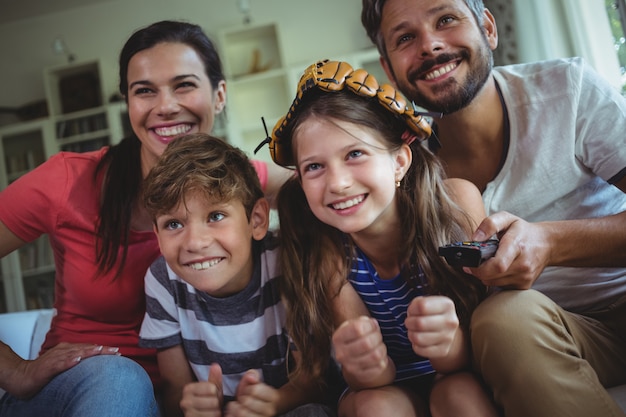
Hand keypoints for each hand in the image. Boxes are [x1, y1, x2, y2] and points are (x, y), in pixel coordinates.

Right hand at [4, 342, 118, 398]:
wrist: (23, 376)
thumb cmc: (44, 370)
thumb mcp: (64, 362)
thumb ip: (77, 358)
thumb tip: (94, 358)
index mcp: (68, 349)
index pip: (89, 348)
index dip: (103, 349)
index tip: (118, 351)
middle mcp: (63, 350)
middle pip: (86, 348)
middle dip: (102, 349)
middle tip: (116, 350)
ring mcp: (55, 358)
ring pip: (75, 353)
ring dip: (89, 352)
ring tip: (101, 350)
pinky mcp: (48, 367)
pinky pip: (59, 363)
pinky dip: (69, 361)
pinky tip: (77, 360)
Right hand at [180, 363, 223, 416]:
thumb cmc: (209, 403)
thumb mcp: (213, 390)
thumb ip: (214, 379)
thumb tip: (215, 365)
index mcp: (188, 389)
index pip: (212, 388)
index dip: (216, 392)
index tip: (211, 395)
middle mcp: (185, 401)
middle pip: (214, 401)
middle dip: (217, 404)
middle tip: (212, 405)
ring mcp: (188, 414)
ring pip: (214, 412)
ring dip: (216, 413)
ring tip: (211, 412)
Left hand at [225, 370, 277, 416]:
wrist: (263, 411)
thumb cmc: (257, 395)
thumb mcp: (256, 383)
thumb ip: (253, 375)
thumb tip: (250, 377)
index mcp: (274, 397)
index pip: (254, 390)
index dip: (247, 389)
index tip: (247, 391)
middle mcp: (270, 411)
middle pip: (246, 401)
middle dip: (240, 398)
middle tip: (242, 400)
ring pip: (241, 412)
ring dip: (235, 408)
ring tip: (237, 407)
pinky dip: (232, 415)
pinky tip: (234, 413)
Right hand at [332, 316, 389, 385]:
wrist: (356, 359)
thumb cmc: (357, 338)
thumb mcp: (356, 325)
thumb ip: (363, 322)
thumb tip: (372, 324)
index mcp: (337, 338)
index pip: (358, 328)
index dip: (370, 325)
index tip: (373, 325)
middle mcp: (341, 354)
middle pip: (367, 343)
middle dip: (377, 337)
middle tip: (377, 337)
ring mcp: (350, 367)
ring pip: (376, 355)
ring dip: (382, 348)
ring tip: (378, 346)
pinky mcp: (362, 376)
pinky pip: (379, 367)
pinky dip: (383, 360)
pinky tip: (378, 357)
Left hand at [405, 296, 458, 358]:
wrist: (446, 330)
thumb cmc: (430, 312)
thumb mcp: (426, 301)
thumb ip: (417, 303)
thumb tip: (412, 314)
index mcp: (447, 305)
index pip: (422, 306)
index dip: (411, 309)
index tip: (412, 311)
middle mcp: (450, 322)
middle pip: (419, 323)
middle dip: (409, 322)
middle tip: (409, 322)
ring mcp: (448, 338)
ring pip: (418, 338)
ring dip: (411, 334)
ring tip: (413, 331)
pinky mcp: (443, 351)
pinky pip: (420, 350)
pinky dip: (415, 345)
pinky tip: (419, 341)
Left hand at [467, 211, 549, 288]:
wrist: (547, 244)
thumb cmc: (523, 231)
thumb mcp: (507, 218)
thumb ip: (489, 224)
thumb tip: (475, 238)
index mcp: (517, 246)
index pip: (497, 265)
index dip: (478, 267)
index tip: (469, 263)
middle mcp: (523, 264)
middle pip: (491, 276)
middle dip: (478, 270)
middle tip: (475, 262)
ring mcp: (525, 277)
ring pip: (493, 283)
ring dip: (485, 275)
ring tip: (489, 263)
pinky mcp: (524, 285)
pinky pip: (501, 286)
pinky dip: (495, 279)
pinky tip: (498, 269)